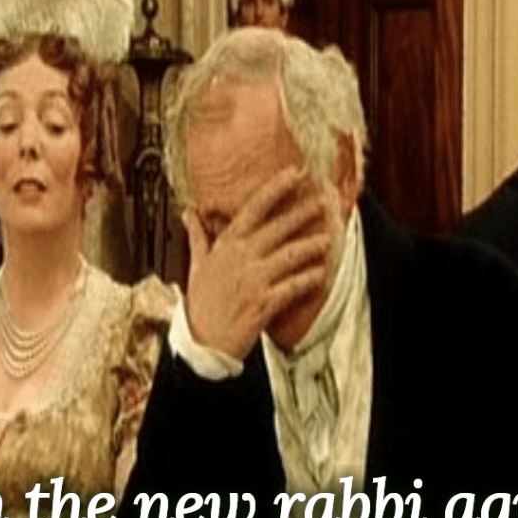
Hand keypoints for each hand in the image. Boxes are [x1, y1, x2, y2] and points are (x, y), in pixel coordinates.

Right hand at [182, 165, 330, 359]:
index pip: (254, 208)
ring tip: (328, 238)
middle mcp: (241, 258)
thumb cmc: (201, 304)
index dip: (276, 188)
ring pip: (291, 256)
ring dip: (312, 246)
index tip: (295, 173)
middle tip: (323, 201)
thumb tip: (189, 213)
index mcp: (226, 246)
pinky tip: (321, 273)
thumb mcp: (197, 266)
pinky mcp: (264, 304)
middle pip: (278, 228)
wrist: (202, 343)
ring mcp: (254, 281)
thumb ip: (198, 236)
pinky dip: (309, 279)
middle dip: (303, 212)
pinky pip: (293, 287)